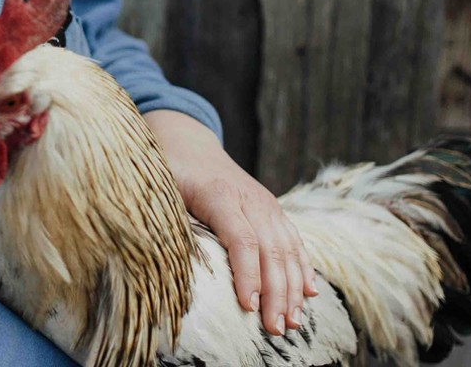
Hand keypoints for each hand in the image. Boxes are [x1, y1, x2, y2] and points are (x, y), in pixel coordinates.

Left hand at [143, 110, 318, 337]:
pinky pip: (293, 240)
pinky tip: (310, 293)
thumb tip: (165, 263)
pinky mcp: (272, 208)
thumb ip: (168, 221)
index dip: (248, 275)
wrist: (187, 143)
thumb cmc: (170, 172)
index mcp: (220, 195)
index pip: (242, 240)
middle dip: (276, 293)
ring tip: (293, 322)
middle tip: (275, 328)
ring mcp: (265, 203)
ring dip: (293, 288)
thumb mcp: (161, 192)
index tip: (250, 306)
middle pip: (270, 250)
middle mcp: (249, 199)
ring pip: (287, 248)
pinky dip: (303, 267)